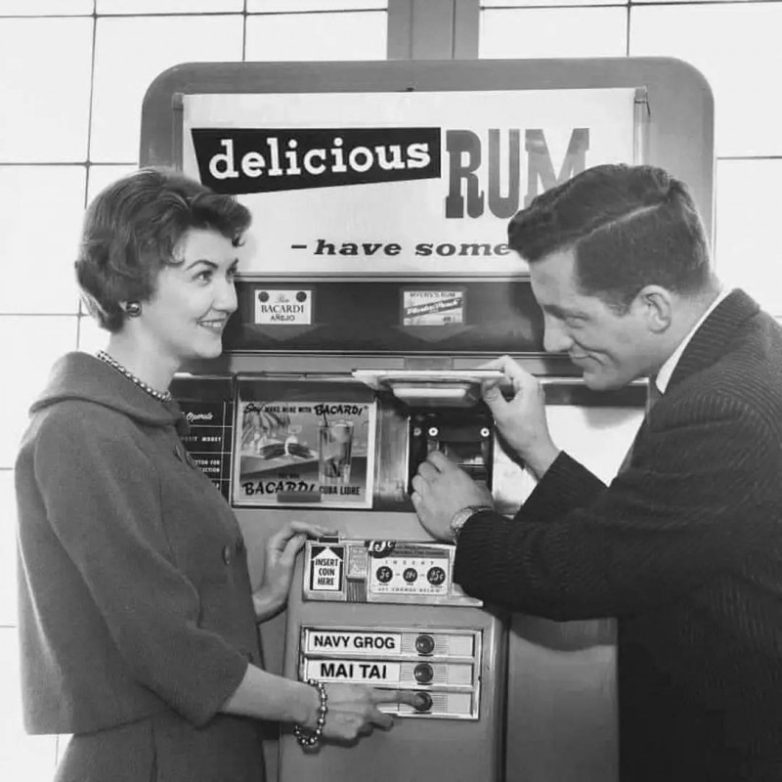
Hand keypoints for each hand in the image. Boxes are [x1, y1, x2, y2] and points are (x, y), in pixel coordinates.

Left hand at [253, 520, 334, 620]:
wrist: (272, 598)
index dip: (308, 528)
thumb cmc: (275, 586)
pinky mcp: (290, 553)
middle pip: (298, 528)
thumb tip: (303, 535)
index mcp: (274, 542)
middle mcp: (278, 543)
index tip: (319, 534)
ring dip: (315, 533)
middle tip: (328, 532)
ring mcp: (284, 547)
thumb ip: (293, 547)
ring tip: (328, 535)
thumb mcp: (285, 564)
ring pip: (302, 534)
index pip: (293, 526)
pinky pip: (303, 542)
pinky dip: (313, 540)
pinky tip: (321, 542)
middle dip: (314, 528)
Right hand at [313, 684, 423, 741]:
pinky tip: (341, 724)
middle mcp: (368, 708)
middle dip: (385, 720)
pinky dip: (350, 731)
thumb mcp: (348, 684)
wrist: (311, 704)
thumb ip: (360, 691)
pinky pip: (355, 735)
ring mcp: (361, 723)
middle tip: (383, 719)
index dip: (410, 697)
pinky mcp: (352, 735)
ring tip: (350, 718)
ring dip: (363, 724)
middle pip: (386, 718)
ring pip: (369, 728)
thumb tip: (364, 695)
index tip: (420, 699)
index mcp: (368, 692)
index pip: (395, 694)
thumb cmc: (324, 691)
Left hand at [410, 450, 492, 540]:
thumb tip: (475, 485)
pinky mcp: (422, 509)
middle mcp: (437, 482)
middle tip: (430, 472)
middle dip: (426, 468)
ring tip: (425, 485)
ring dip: (420, 481)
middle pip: (422, 467)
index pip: (435, 456)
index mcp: (452, 473)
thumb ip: (474, 483)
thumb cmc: (477, 510)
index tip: (435, 459)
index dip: (434, 457)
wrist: (471, 526)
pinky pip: (414, 497)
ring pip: (415, 480)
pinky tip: (422, 499)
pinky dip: (417, 496)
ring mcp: (428, 495)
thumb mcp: (482, 490)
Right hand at [481, 355, 559, 478]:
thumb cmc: (526, 435)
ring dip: (494, 384)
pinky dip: (499, 391)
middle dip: (490, 376)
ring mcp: (529, 391)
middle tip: (477, 384)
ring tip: (483, 393)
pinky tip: (492, 400)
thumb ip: (491, 394)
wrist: (536, 449)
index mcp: (528, 384)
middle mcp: (531, 385)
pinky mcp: (526, 399)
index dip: (489, 367)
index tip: (478, 375)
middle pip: (506, 370)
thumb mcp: (503, 414)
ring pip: (507, 379)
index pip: (505, 363)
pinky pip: (510, 388)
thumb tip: (483, 381)